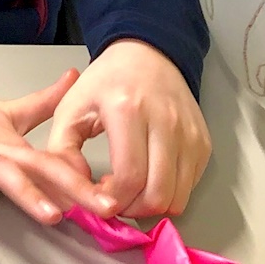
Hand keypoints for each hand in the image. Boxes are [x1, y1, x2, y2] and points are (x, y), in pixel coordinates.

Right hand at [0, 69, 96, 226]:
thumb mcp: (7, 112)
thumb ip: (43, 104)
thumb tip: (74, 79)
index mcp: (15, 146)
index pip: (56, 164)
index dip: (86, 181)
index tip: (115, 197)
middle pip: (39, 169)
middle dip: (73, 189)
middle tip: (102, 206)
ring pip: (1, 174)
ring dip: (27, 192)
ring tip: (50, 212)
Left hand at [43, 39, 209, 218]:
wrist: (147, 54)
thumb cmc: (105, 82)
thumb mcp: (69, 108)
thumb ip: (61, 150)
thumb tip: (75, 191)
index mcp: (128, 111)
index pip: (129, 178)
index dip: (113, 200)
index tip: (99, 197)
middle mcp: (166, 123)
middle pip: (157, 194)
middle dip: (132, 209)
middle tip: (115, 198)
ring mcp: (189, 134)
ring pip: (178, 197)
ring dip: (152, 206)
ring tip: (130, 188)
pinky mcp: (203, 143)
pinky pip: (189, 186)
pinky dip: (169, 192)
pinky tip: (149, 176)